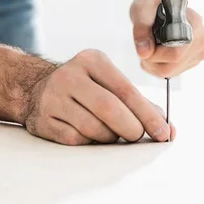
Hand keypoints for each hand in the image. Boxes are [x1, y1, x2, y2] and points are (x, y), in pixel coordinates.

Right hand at [22, 50, 175, 144]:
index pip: (126, 90)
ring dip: (110, 137)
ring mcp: (53, 98)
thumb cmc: (87, 89)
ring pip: (93, 128)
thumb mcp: (109, 83)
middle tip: (138, 137)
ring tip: (113, 134)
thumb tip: (168, 129)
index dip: (147, 114)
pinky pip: (76, 139)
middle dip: (131, 128)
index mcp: (92, 60)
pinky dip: (90, 142)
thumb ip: (139, 103)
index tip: (164, 133)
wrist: (35, 89)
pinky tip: (90, 135)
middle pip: (109, 108)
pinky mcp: (43, 120)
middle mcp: (70, 75)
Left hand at [130, 0, 203, 77]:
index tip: (145, 43)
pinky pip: (175, 72)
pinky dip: (161, 66)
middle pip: (174, 66)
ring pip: (173, 71)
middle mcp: (202, 38)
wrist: (162, 3)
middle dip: (153, 61)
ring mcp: (202, 50)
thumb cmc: (152, 3)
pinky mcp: (197, 58)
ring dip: (156, 64)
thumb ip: (141, 29)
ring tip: (152, 45)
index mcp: (194, 22)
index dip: (155, 54)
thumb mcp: (142, 8)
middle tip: (145, 45)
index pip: (176, 53)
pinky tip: (159, 51)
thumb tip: (144, 53)